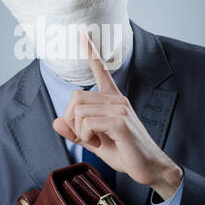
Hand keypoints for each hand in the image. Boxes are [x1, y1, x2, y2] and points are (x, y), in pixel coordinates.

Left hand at [53, 32, 182, 200]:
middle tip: (86, 136)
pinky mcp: (120, 121)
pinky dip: (86, 136)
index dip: (91, 53)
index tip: (83, 35)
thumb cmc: (125, 153)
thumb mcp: (94, 142)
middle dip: (72, 120)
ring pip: (79, 110)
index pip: (101, 71)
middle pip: (76, 97)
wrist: (149, 168)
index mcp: (113, 100)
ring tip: (95, 140)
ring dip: (79, 131)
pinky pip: (87, 122)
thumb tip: (55, 121)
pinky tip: (98, 142)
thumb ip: (75, 132)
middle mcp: (117, 99)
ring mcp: (119, 108)